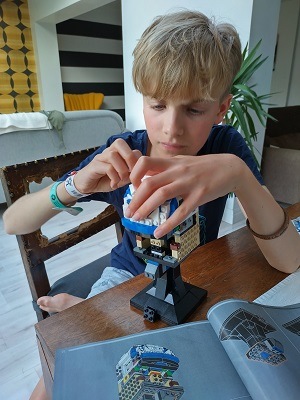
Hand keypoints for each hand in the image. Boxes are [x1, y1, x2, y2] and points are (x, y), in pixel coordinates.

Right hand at [73, 139, 141, 193]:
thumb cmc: (104, 180)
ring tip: (121, 180)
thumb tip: (141, 174)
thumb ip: (130, 174)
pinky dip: (114, 177)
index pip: (131, 149)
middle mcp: (108, 152)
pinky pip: (107, 167)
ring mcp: (100, 158)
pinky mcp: (94, 166)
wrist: (87, 185)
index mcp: (118, 153)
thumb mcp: (121, 179)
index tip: (138, 174)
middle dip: (129, 157)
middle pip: (119, 143)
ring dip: (121, 170)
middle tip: (131, 172)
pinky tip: (114, 184)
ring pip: (113, 155)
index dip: (138, 161)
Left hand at [126, 154, 244, 237]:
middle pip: (149, 183)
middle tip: (129, 212)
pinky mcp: (199, 196)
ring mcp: (188, 183)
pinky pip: (181, 211)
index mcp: (172, 162)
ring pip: (161, 195)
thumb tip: (147, 177)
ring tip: (138, 219)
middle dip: (135, 199)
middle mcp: (178, 171)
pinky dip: (168, 223)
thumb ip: (167, 168)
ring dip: (145, 209)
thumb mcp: (183, 161)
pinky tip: (159, 231)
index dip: (134, 175)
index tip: (132, 188)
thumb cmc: (205, 166)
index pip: (145, 162)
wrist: (231, 168)